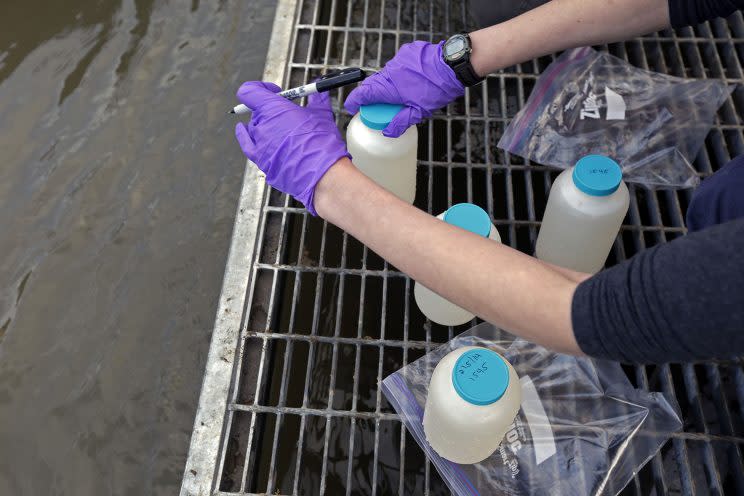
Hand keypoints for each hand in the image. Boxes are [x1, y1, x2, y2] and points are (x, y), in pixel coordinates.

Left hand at [234, 81, 349, 214]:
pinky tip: (242, 131)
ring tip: (282, 131)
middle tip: (288, 114)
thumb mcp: (322, 115)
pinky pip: (248, 146)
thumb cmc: (321, 143)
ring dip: (265, 126)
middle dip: (270, 110)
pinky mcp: (261, 161)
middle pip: (256, 111)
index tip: (276, 92)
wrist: (321, 174)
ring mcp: (259, 145)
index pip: (250, 91)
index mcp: (272, 109)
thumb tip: (320, 90)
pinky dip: (244, 136)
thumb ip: (317, 98)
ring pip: (254, 129)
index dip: (261, 88)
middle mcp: (260, 126)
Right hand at [344, 41, 463, 137]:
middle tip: (377, 106)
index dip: (354, 102)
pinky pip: (398, 64)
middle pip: (372, 84)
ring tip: (401, 94)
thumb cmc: (437, 89)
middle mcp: (389, 72)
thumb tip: (387, 132)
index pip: (363, 94)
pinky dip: (400, 73)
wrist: (452, 65)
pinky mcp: (407, 52)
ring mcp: (398, 60)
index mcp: (389, 88)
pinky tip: (412, 80)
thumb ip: (400, 123)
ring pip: (386, 74)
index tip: (352, 108)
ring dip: (388, 84)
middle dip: (371, 96)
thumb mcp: (419, 112)